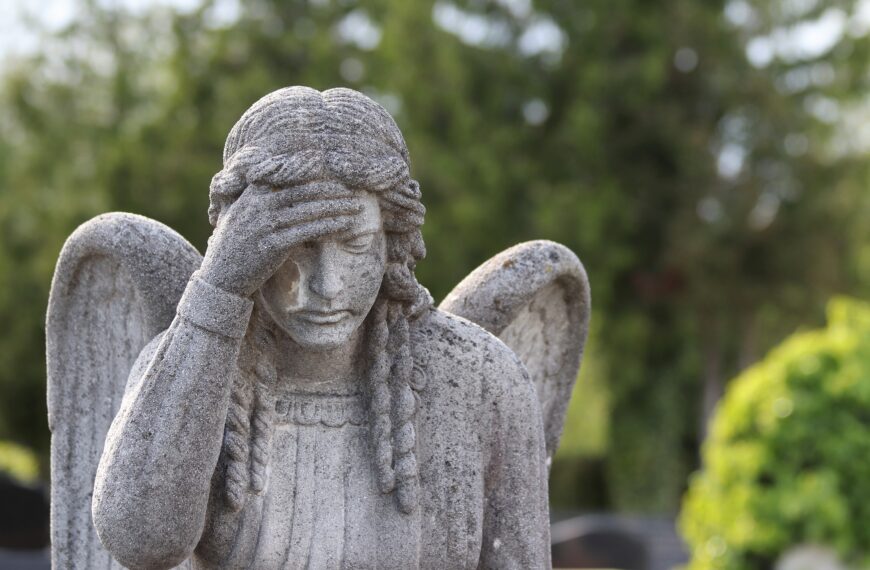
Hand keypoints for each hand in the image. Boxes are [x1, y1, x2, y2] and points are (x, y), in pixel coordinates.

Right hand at [199, 184, 361, 296]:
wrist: (220, 278)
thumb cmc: (234, 246)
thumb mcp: (239, 214)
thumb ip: (257, 198)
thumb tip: (278, 185)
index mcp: (252, 194)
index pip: (286, 174)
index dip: (312, 172)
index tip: (333, 173)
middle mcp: (258, 206)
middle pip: (303, 190)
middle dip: (331, 190)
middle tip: (352, 192)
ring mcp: (265, 225)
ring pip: (309, 210)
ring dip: (336, 207)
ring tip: (355, 207)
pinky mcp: (274, 245)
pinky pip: (308, 231)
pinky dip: (329, 226)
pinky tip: (345, 225)